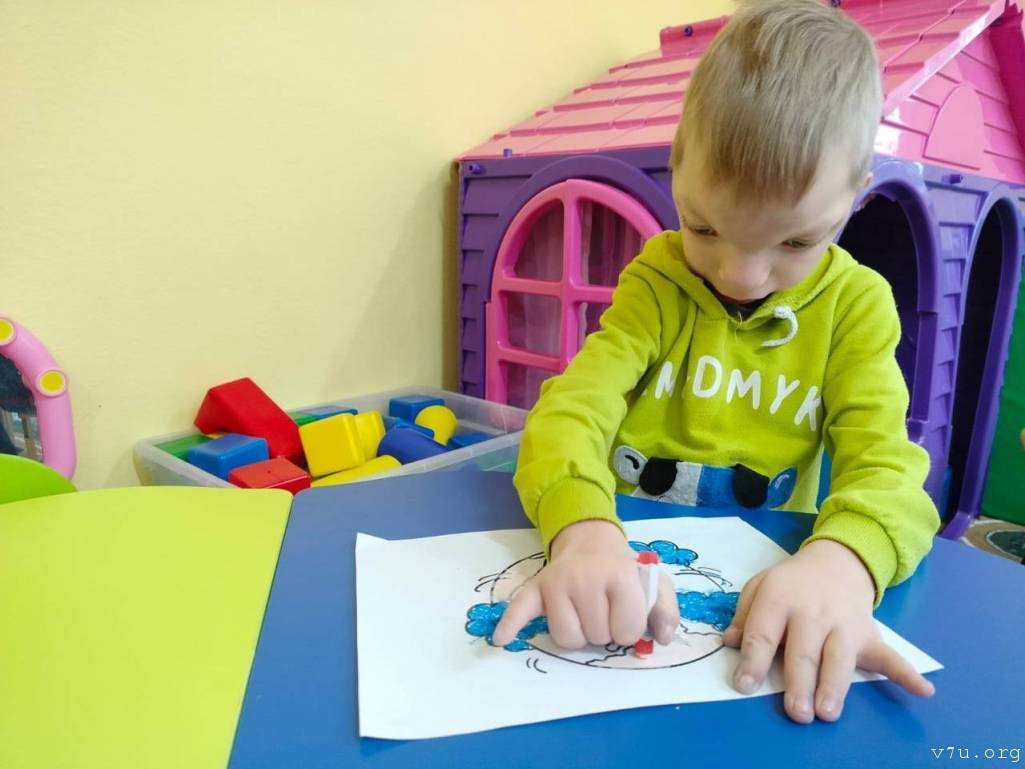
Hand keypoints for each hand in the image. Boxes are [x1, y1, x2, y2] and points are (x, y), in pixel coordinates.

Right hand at [491, 519, 679, 648]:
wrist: (592, 542)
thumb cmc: (624, 570)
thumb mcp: (654, 583)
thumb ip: (667, 611)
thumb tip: (663, 639)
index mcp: (620, 575)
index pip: (627, 631)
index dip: (629, 630)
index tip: (627, 614)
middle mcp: (586, 576)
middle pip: (596, 637)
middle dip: (603, 632)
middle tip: (604, 611)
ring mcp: (557, 582)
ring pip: (566, 638)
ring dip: (576, 635)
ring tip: (582, 615)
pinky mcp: (536, 587)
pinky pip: (519, 610)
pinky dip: (510, 625)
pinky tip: (501, 640)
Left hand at [722, 539, 934, 722]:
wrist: (836, 562)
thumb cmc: (790, 584)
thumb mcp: (759, 587)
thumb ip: (744, 615)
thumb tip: (728, 643)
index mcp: (780, 599)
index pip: (764, 632)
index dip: (754, 660)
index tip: (745, 686)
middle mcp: (813, 612)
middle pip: (804, 650)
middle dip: (800, 682)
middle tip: (796, 712)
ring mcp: (844, 624)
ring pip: (840, 657)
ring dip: (835, 685)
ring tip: (828, 712)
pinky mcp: (869, 634)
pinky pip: (890, 655)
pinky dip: (907, 673)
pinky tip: (923, 690)